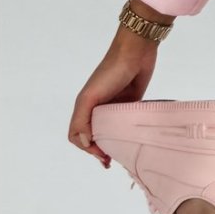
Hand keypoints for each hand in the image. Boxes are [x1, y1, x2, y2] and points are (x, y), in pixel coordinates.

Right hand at [68, 24, 161, 167]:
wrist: (136, 52)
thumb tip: (86, 143)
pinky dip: (127, 135)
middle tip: (110, 161)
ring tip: (120, 156)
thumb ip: (82, 120)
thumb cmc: (111, 72)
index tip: (101, 154)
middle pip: (93, 136)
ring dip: (113, 145)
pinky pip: (126, 124)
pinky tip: (132, 142)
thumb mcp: (91, 96)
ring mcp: (115, 108)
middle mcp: (98, 109)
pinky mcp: (131, 105)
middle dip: (99, 150)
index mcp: (85, 107)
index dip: (86, 148)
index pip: (78, 136)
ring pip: (110, 132)